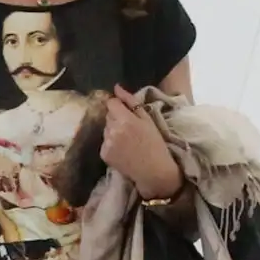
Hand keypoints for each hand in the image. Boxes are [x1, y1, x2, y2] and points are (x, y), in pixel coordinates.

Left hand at [100, 84, 181, 198]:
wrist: (154, 171)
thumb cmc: (155, 143)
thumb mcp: (148, 120)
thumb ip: (131, 101)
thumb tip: (116, 87)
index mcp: (124, 120)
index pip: (110, 103)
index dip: (118, 106)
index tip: (127, 113)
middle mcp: (112, 130)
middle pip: (108, 116)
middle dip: (116, 118)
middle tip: (131, 129)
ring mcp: (106, 143)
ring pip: (106, 129)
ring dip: (113, 130)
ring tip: (128, 141)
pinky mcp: (103, 154)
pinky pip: (104, 142)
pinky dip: (111, 143)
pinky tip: (123, 150)